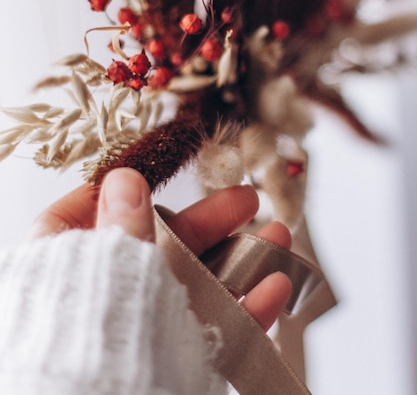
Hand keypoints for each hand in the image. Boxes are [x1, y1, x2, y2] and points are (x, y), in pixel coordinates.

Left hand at [30, 168, 291, 330]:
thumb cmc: (90, 346)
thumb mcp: (110, 270)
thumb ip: (120, 226)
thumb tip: (124, 179)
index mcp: (66, 269)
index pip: (84, 216)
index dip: (118, 192)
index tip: (152, 175)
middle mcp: (103, 296)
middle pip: (157, 245)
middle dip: (209, 222)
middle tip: (244, 201)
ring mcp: (142, 327)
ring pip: (193, 284)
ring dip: (239, 260)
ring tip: (277, 238)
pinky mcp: (171, 357)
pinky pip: (209, 327)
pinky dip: (243, 308)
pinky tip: (273, 287)